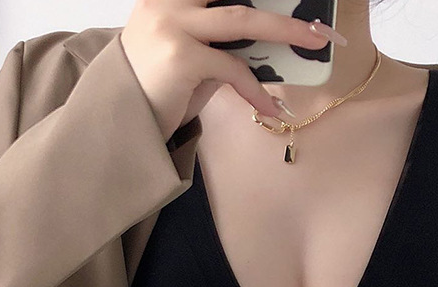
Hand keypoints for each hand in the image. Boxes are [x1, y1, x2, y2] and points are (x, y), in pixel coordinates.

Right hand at [120, 0, 337, 141]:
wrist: (120, 122)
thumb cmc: (157, 90)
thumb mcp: (186, 54)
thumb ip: (217, 39)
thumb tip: (266, 41)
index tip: (289, 0)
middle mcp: (168, 1)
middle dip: (280, 7)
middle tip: (317, 19)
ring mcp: (173, 26)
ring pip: (242, 20)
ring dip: (286, 30)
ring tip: (315, 41)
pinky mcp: (181, 57)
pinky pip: (232, 68)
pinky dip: (255, 90)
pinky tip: (268, 108)